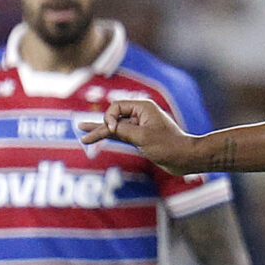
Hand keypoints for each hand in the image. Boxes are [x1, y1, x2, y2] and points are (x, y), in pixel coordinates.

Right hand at [81, 100, 200, 172]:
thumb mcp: (142, 137)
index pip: (116, 107)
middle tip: (79, 127)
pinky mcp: (141, 138)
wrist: (185, 157)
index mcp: (143, 107)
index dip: (109, 118)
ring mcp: (140, 126)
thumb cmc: (168, 145)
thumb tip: (108, 127)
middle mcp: (140, 114)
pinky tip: (99, 138)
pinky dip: (110, 137)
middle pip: (113, 116)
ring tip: (83, 135)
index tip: (113, 131)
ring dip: (100, 131)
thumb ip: (122, 130)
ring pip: (115, 127)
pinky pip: (121, 135)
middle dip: (97, 124)